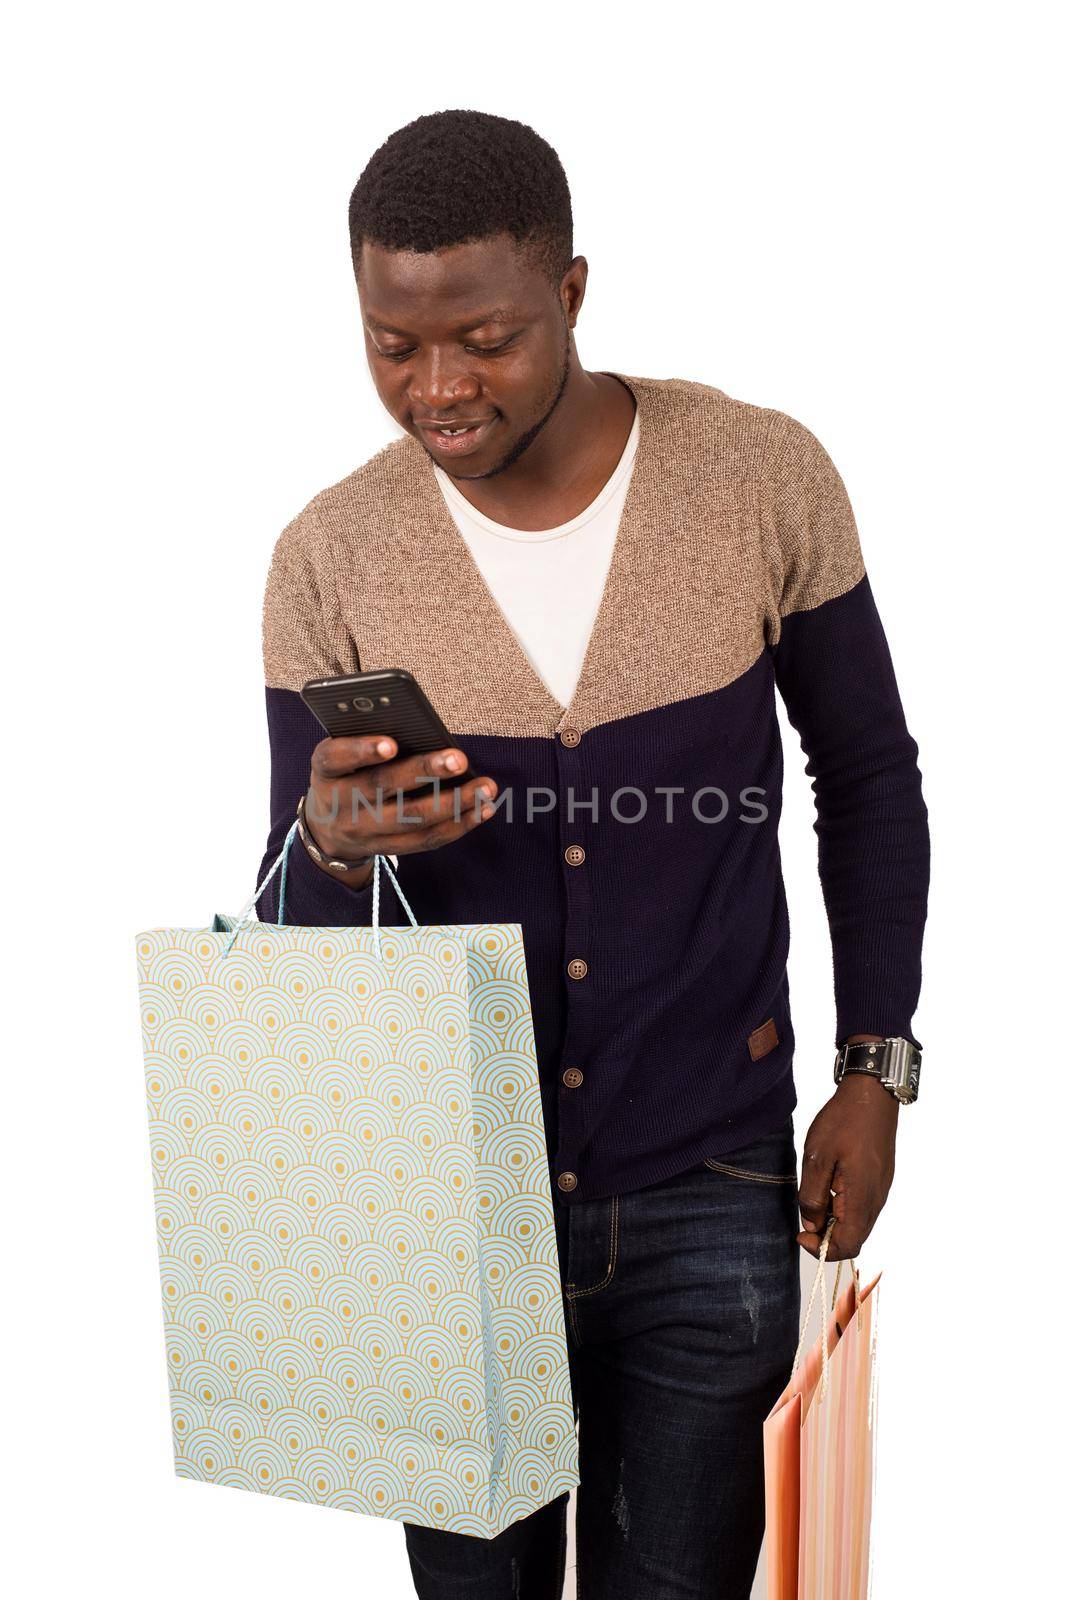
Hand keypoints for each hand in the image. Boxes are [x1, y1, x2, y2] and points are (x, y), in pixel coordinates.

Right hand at [303, 735, 497, 886]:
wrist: (326, 828)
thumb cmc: (345, 772)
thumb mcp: (341, 754)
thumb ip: (367, 738)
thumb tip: (421, 727)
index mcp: (325, 770)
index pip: (336, 758)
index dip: (362, 751)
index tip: (392, 743)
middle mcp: (341, 802)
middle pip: (383, 787)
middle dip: (424, 772)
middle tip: (459, 758)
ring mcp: (364, 830)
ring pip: (411, 819)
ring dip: (454, 803)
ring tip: (486, 787)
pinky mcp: (387, 848)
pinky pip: (425, 840)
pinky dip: (458, 825)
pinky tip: (483, 808)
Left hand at [796, 1057, 898, 1261]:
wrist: (871, 1096)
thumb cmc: (844, 1122)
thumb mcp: (817, 1158)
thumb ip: (813, 1196)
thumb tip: (812, 1223)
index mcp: (861, 1198)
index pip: (848, 1245)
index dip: (822, 1248)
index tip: (801, 1233)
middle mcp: (876, 1199)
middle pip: (854, 1238)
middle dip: (827, 1235)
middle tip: (805, 1216)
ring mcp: (880, 1190)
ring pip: (859, 1222)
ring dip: (835, 1220)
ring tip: (815, 1195)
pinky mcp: (880, 1180)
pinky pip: (863, 1206)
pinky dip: (844, 1207)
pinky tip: (829, 1184)